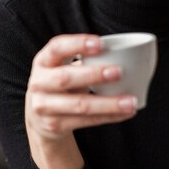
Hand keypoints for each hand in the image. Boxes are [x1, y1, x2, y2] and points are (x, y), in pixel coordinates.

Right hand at [25, 34, 137, 168]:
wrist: (38, 117)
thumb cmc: (59, 83)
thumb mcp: (62, 66)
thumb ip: (84, 60)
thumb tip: (125, 55)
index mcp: (43, 61)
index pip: (57, 47)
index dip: (78, 44)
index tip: (101, 44)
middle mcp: (38, 83)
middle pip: (65, 78)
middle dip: (93, 75)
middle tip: (119, 72)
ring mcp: (44, 106)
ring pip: (79, 105)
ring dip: (108, 104)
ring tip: (131, 102)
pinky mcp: (54, 125)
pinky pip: (86, 121)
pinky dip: (109, 117)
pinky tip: (125, 113)